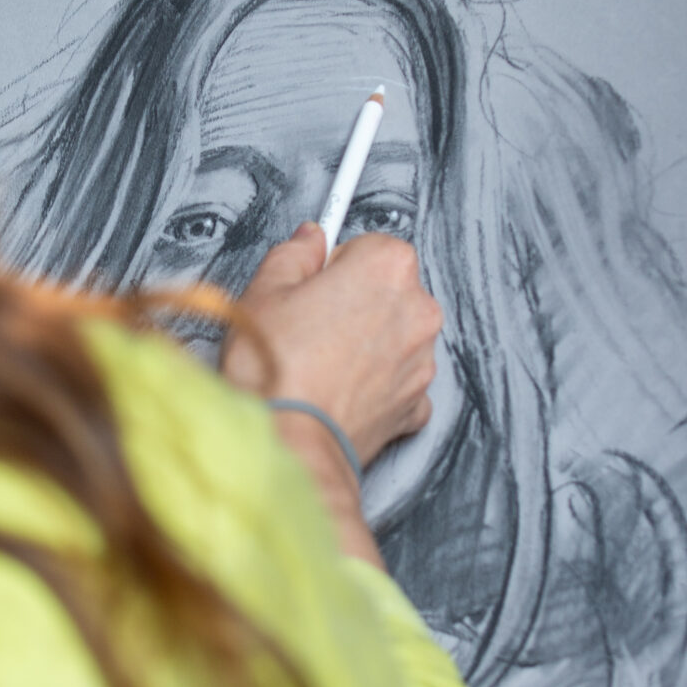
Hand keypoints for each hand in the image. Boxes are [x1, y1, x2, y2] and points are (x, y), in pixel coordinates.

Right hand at [222, 224, 443, 469]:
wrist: (289, 445)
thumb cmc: (276, 370)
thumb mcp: (265, 291)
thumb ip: (294, 254)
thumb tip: (308, 241)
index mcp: (387, 268)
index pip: (368, 244)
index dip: (333, 265)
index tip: (311, 284)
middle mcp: (418, 310)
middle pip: (388, 290)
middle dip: (354, 301)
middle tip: (309, 324)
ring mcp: (422, 360)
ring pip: (395, 335)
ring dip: (367, 342)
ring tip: (318, 362)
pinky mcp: (416, 404)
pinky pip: (398, 380)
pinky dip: (375, 385)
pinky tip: (339, 390)